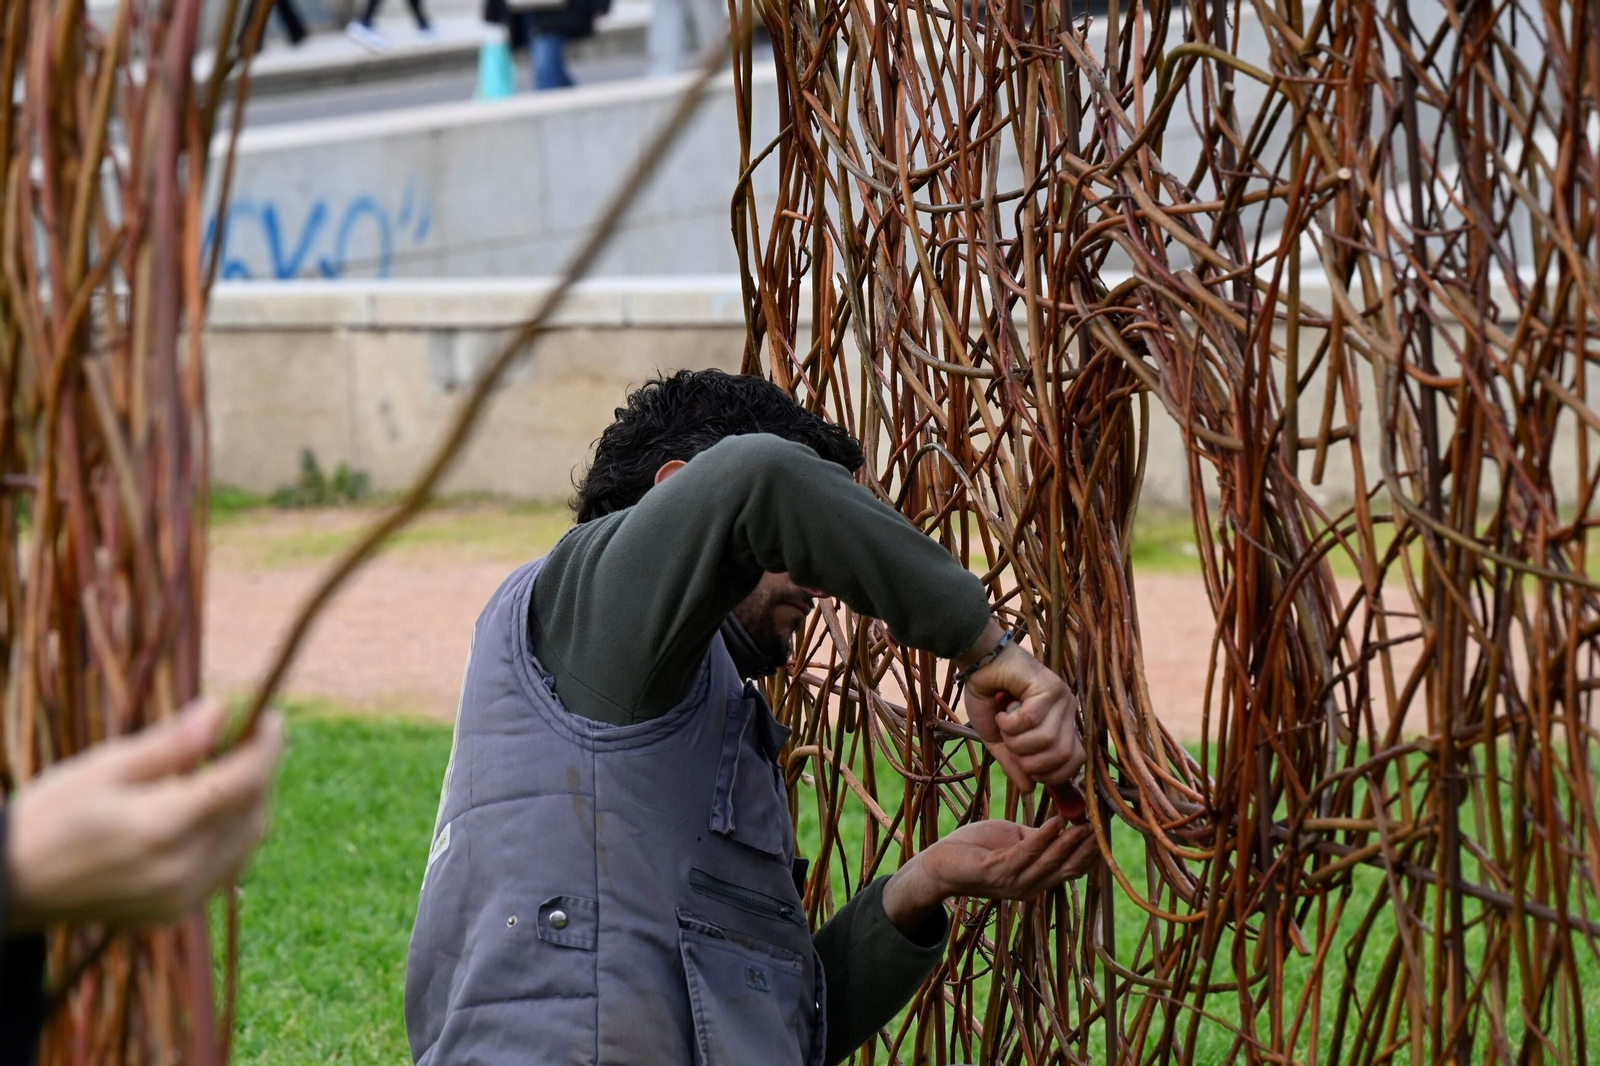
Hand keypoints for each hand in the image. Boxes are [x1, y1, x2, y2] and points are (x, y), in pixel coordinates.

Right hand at [6, 699, 285, 930]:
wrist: (11, 885)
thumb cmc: (50, 816)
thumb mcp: (104, 768)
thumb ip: (170, 744)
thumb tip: (221, 710)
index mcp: (162, 827)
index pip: (243, 781)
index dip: (267, 746)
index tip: (271, 717)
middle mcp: (181, 868)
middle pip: (253, 811)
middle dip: (260, 771)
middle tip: (247, 738)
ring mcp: (180, 897)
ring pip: (247, 841)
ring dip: (250, 803)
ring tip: (225, 770)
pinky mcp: (174, 913)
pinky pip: (226, 867)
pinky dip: (232, 835)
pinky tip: (208, 812)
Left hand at [883, 819, 1099, 929]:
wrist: (940, 863)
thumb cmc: (976, 849)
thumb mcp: (1014, 840)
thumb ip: (1038, 838)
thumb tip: (1065, 824)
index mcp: (1036, 880)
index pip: (1072, 868)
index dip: (1091, 851)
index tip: (1108, 829)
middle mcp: (1030, 887)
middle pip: (1068, 868)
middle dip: (1088, 848)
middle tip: (1107, 826)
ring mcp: (1014, 883)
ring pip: (1050, 862)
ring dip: (1071, 842)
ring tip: (1087, 824)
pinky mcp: (996, 872)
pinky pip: (1025, 854)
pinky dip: (1043, 838)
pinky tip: (1058, 822)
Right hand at [960, 624, 1083, 789]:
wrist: (979, 662)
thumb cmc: (989, 698)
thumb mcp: (999, 740)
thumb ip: (1014, 764)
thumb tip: (1029, 790)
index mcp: (1061, 726)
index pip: (1075, 763)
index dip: (1051, 775)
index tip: (1027, 769)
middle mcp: (1067, 712)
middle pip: (1061, 756)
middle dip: (1029, 761)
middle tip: (1010, 743)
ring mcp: (1062, 698)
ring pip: (1046, 740)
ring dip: (1015, 740)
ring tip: (1004, 723)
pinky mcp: (1050, 686)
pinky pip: (1031, 720)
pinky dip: (1009, 723)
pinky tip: (1002, 711)